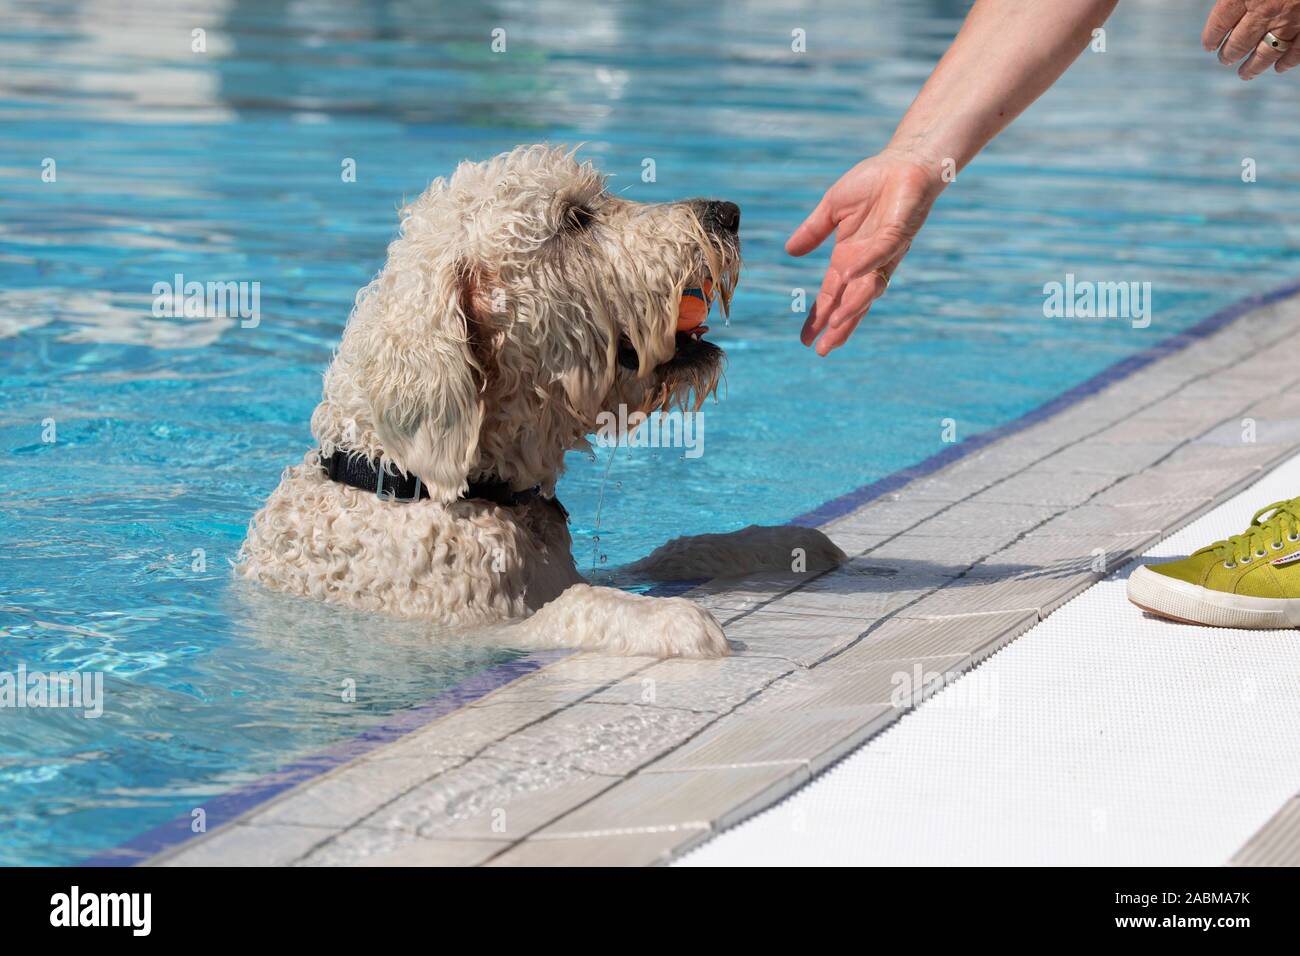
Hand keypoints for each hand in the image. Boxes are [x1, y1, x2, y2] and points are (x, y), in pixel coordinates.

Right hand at [787, 149, 943, 354]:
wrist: (905, 162)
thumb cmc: (873, 183)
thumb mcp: (832, 208)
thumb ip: (813, 231)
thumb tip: (789, 252)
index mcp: (850, 258)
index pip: (833, 294)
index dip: (819, 316)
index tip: (806, 339)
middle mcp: (869, 261)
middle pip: (852, 302)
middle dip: (838, 326)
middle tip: (823, 350)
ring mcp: (886, 250)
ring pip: (870, 287)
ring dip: (853, 306)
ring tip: (836, 325)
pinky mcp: (899, 232)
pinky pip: (881, 252)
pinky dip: (865, 264)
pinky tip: (848, 276)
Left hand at [1202, 0, 1299, 77]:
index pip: (1219, 24)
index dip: (1211, 37)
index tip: (1209, 45)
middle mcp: (1263, 11)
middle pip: (1238, 43)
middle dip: (1229, 54)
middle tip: (1225, 59)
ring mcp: (1288, 21)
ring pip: (1265, 53)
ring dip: (1252, 66)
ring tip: (1245, 73)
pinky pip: (1297, 51)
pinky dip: (1288, 62)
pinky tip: (1280, 67)